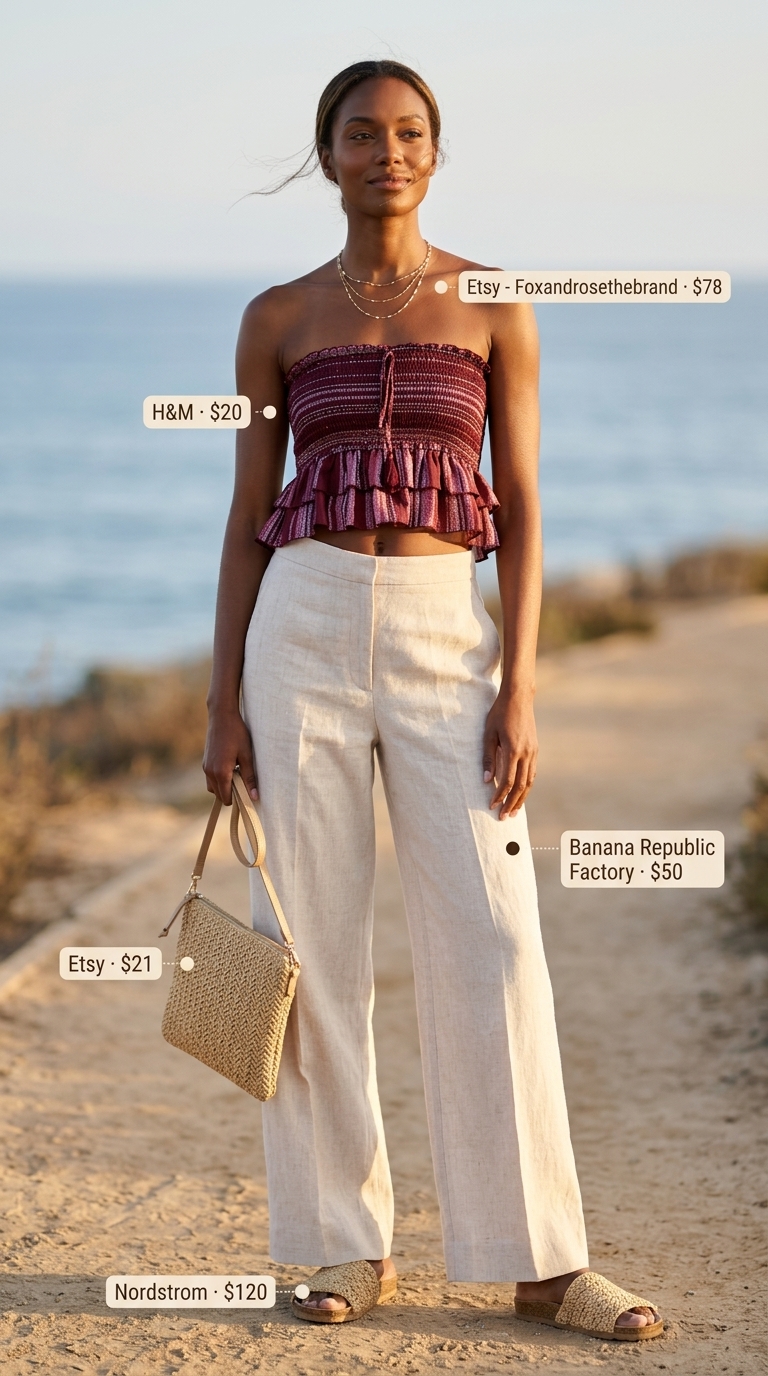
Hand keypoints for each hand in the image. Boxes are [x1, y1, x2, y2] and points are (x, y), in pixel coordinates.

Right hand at [202, 706, 258, 804]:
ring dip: (224, 787)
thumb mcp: (247, 755)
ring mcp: (205, 767)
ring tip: (237, 774)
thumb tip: (254, 797)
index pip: (226, 798)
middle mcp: (209, 772)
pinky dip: (219, 779)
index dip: (237, 799)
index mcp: (220, 772)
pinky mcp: (204, 762)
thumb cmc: (237, 734)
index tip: (247, 793)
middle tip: (244, 782)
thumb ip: (250, 777)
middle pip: (219, 795)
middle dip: (231, 794)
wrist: (222, 716)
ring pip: (213, 788)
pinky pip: (210, 779)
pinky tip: (230, 768)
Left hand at [482, 688, 537, 819]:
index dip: (499, 795)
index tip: (491, 805)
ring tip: (513, 812)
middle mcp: (526, 753)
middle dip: (511, 803)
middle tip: (503, 817)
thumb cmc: (499, 714)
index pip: (506, 781)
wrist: (519, 698)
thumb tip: (485, 781)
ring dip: (521, 799)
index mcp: (513, 750)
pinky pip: (532, 773)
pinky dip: (527, 786)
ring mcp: (533, 752)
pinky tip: (520, 794)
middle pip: (520, 786)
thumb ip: (488, 758)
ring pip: (529, 782)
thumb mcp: (488, 734)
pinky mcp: (535, 749)